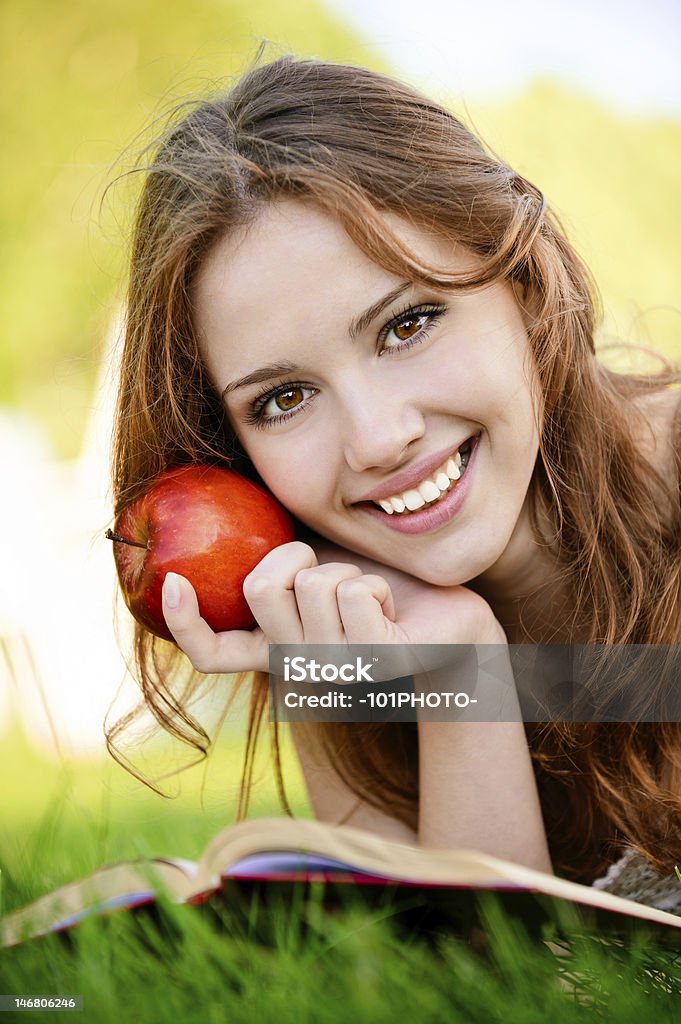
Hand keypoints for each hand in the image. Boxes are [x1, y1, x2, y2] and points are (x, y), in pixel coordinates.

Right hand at [161, 539, 502, 675]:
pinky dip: (374, 580)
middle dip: (294, 553)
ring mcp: (338, 671)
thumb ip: (271, 548)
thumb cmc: (375, 580)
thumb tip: (221, 499)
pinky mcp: (377, 663)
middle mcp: (299, 666)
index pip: (214, 654)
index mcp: (276, 647)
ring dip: (346, 568)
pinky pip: (354, 592)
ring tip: (369, 593)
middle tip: (326, 568)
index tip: (172, 581)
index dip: (185, 623)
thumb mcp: (315, 559)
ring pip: (313, 584)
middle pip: (260, 588)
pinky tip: (390, 605)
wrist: (446, 614)